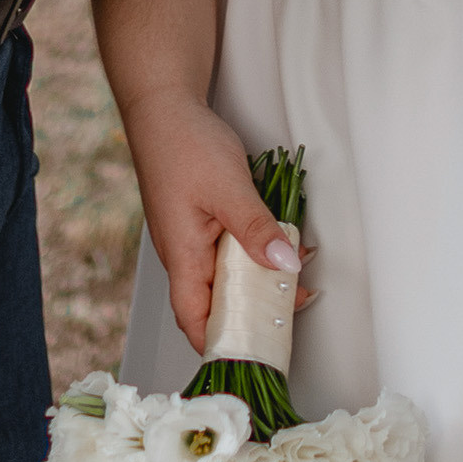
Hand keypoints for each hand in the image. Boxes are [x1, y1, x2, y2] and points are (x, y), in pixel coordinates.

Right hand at [121, 86, 311, 355]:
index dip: (223, 345)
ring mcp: (195, 237)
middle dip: (256, 311)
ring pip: (230, 274)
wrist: (166, 106)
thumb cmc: (184, 145)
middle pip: (219, 302)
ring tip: (297, 274)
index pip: (197, 321)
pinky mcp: (206, 220)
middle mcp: (187, 254)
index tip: (257, 355)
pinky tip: (281, 242)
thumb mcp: (228, 189)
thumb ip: (256, 229)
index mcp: (183, 258)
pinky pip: (233, 249)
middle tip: (294, 307)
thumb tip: (286, 267)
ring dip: (261, 278)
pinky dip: (257, 251)